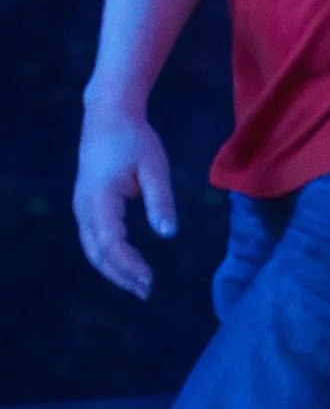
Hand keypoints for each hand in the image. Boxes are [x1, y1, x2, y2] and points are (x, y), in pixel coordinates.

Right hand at [74, 106, 176, 297]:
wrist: (108, 116)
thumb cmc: (134, 140)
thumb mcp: (154, 167)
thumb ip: (161, 200)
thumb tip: (169, 234)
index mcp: (99, 198)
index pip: (110, 242)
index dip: (129, 264)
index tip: (150, 278)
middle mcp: (83, 206)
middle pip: (96, 253)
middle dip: (121, 275)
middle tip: (147, 291)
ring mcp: (81, 207)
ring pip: (92, 249)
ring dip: (114, 270)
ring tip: (140, 286)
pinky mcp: (87, 206)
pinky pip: (94, 239)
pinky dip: (109, 257)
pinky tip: (130, 266)